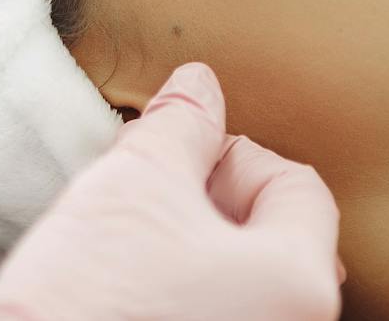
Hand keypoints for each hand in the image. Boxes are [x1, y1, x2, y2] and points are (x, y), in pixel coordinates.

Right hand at [0, 62, 344, 320]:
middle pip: (269, 240)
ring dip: (186, 250)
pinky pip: (210, 316)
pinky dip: (176, 297)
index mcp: (299, 283)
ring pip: (236, 285)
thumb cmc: (89, 301)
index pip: (295, 188)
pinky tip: (120, 292)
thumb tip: (199, 90)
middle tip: (143, 192)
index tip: (172, 157)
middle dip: (206, 201)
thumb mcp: (134, 183)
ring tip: (122, 245)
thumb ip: (180, 127)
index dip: (230, 155)